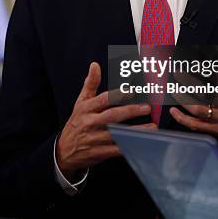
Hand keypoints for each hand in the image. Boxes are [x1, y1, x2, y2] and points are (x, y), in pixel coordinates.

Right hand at [56, 62, 154, 179]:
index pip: (103, 100)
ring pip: (118, 134)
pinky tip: (142, 142)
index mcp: (86, 108)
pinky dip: (130, 146)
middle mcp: (91, 123)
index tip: (132, 91)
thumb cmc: (77, 122)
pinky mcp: (100, 153)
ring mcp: (95, 139)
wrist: (64, 150)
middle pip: (113, 116)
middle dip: (131, 111)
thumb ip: (91, 83)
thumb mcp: (81, 102)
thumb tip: (95, 65)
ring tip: (152, 126)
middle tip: (147, 108)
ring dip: (136, 131)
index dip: (117, 95)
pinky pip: (117, 150)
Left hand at [169, 40, 217, 150]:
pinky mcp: (216, 129)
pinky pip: (196, 125)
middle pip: (202, 91)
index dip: (204, 64)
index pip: (216, 74)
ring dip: (182, 98)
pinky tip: (173, 111)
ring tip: (173, 88)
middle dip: (187, 81)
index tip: (195, 55)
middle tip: (177, 72)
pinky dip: (183, 119)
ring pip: (196, 108)